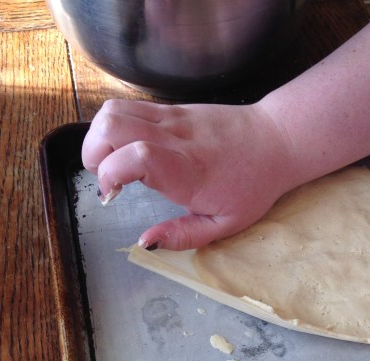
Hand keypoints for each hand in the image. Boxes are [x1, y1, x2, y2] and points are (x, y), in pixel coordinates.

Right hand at [81, 99, 296, 249]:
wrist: (276, 141)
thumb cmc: (253, 186)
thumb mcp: (225, 224)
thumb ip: (183, 236)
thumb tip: (145, 243)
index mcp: (188, 172)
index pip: (136, 156)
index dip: (111, 173)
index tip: (114, 194)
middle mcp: (175, 139)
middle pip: (112, 125)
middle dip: (92, 154)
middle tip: (107, 180)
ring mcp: (172, 118)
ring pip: (114, 110)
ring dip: (98, 137)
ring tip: (111, 163)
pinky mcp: (172, 109)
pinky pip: (129, 107)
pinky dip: (115, 127)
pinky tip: (128, 149)